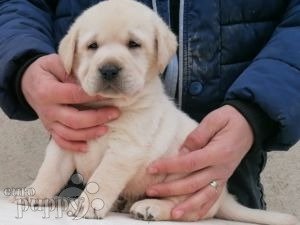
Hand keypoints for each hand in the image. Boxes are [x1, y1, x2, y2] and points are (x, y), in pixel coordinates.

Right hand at [21, 54, 119, 151]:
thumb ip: (72, 71)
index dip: (93, 96)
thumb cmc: (45, 71)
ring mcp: (49, 122)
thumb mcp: (55, 63)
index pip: (74, 96)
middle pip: (74, 120)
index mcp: (47, 91)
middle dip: (97, 118)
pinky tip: (87, 147)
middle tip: (115, 113)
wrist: (28, 83)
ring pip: (70, 134)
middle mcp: (48, 110)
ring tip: (106, 129)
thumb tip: (91, 82)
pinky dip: (74, 146)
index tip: (109, 94)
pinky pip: (61, 142)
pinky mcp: (50, 129)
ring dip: (90, 133)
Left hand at [146, 105, 253, 219]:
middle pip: (193, 183)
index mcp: (218, 152)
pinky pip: (213, 198)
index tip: (152, 168)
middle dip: (170, 189)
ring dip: (187, 206)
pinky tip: (190, 215)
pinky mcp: (224, 179)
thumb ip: (197, 136)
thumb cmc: (230, 120)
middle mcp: (221, 168)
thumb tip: (181, 152)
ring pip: (204, 196)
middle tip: (151, 191)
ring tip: (172, 214)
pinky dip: (202, 209)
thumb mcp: (214, 120)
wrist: (249, 125)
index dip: (169, 166)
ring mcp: (223, 176)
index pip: (189, 163)